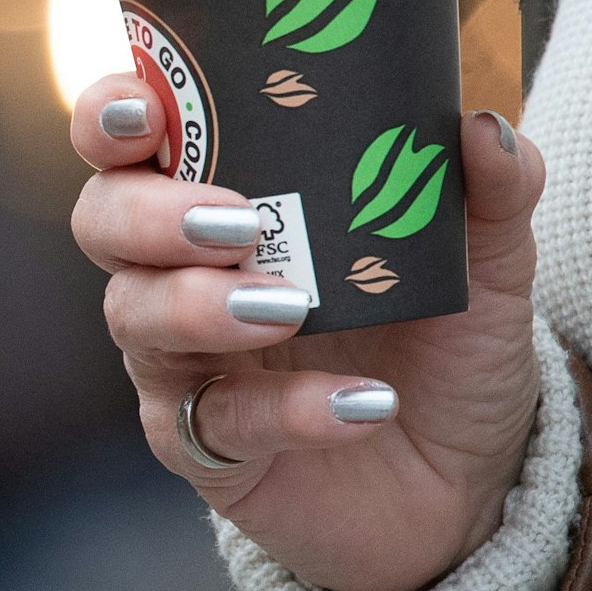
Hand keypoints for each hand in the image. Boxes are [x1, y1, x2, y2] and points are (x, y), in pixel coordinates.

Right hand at [71, 76, 544, 590]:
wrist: (467, 480)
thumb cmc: (443, 349)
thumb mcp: (485, 262)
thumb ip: (489, 189)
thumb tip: (482, 125)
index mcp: (224, 201)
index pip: (131, 143)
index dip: (112, 116)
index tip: (149, 110)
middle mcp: (178, 273)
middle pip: (101, 221)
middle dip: (148, 213)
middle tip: (237, 223)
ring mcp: (181, 361)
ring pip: (132, 317)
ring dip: (196, 305)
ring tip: (287, 307)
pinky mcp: (205, 448)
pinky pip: (214, 423)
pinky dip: (286, 410)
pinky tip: (363, 402)